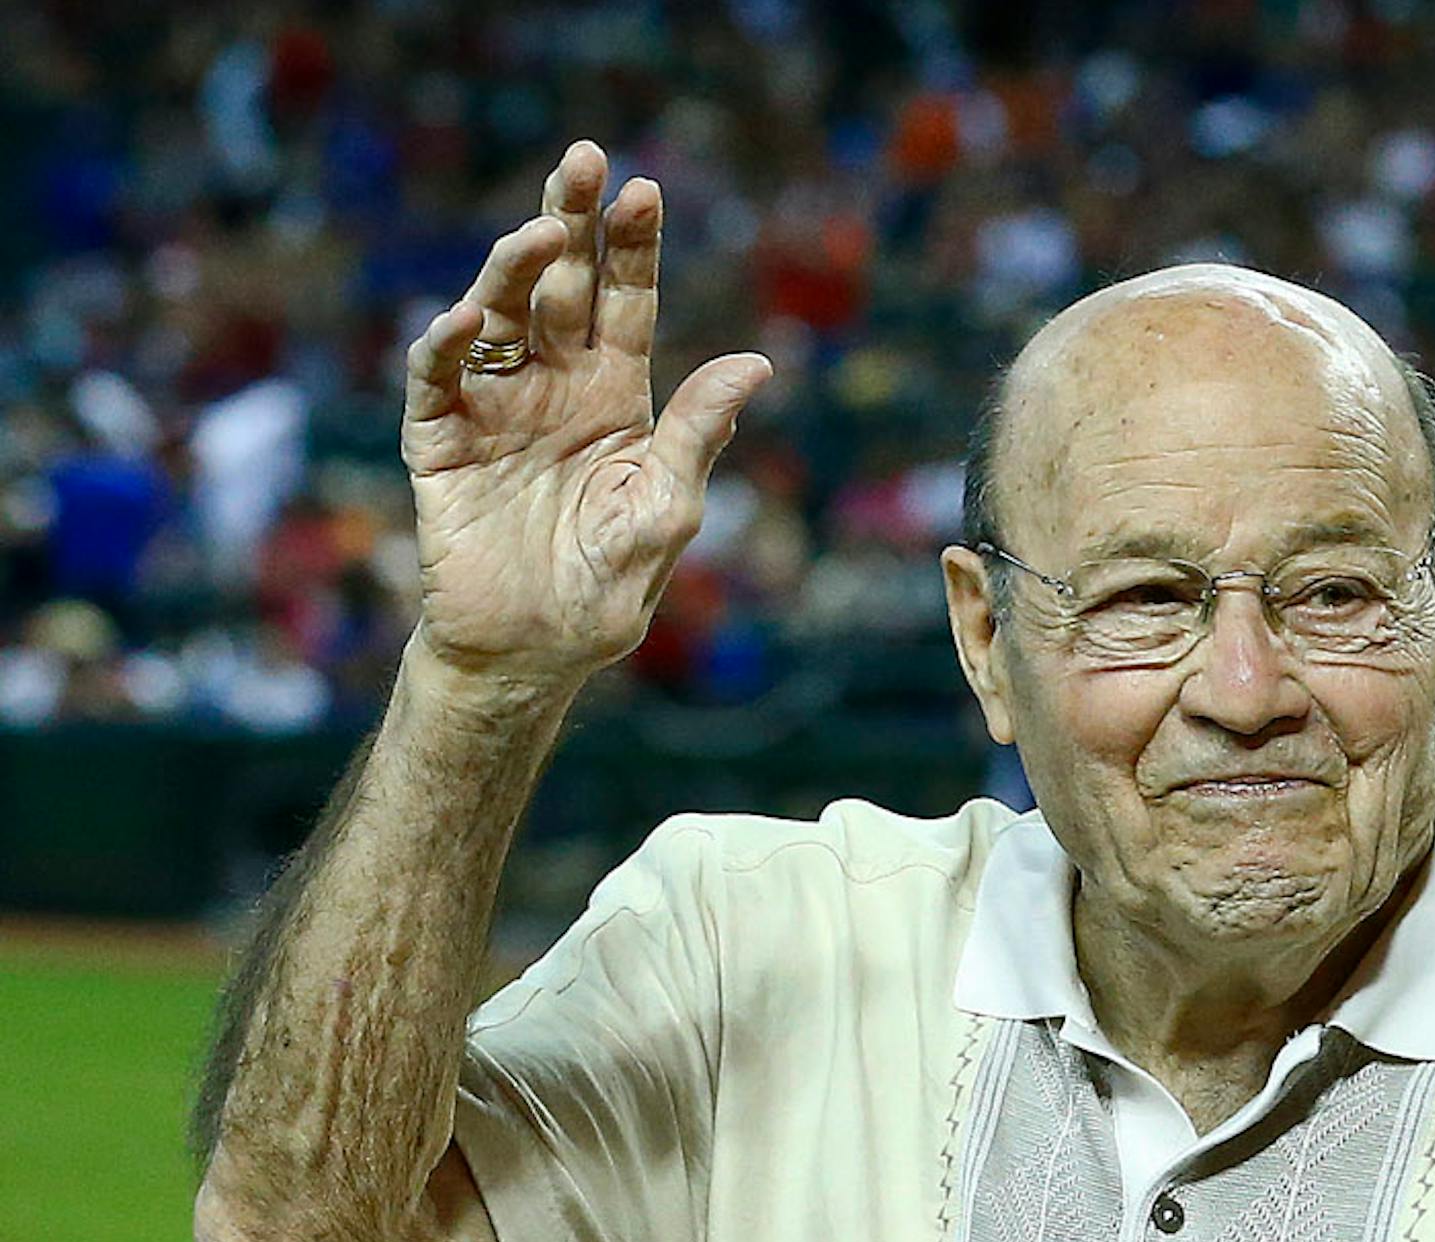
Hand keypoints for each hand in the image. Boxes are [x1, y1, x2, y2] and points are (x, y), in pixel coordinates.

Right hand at [401, 140, 770, 690]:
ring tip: (539, 233)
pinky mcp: (439, 441)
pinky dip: (448, 346)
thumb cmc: (609, 587)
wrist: (532, 651)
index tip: (645, 189)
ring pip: (499, 313)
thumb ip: (700, 432)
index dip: (631, 247)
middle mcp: (553, 386)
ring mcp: (494, 407)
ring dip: (514, 268)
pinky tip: (468, 319)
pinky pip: (438, 380)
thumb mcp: (669, 507)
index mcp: (616, 395)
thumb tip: (759, 361)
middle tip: (584, 160)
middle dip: (570, 221)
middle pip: (562, 285)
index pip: (625, 301)